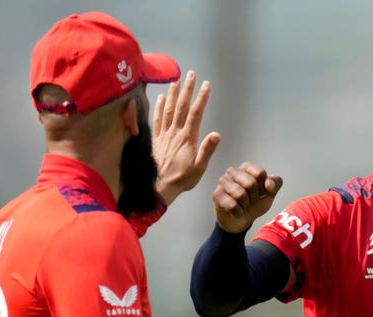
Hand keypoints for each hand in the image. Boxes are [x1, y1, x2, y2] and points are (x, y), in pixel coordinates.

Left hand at [152, 70, 220, 205]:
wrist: (158, 187)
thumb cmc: (182, 179)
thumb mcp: (199, 168)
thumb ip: (207, 150)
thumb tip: (216, 134)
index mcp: (187, 138)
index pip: (195, 113)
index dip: (201, 98)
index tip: (206, 85)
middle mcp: (175, 133)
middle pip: (181, 106)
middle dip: (187, 89)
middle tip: (191, 74)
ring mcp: (164, 135)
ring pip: (168, 109)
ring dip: (172, 93)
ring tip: (176, 80)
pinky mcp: (156, 139)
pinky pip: (156, 119)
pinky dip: (158, 107)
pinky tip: (160, 97)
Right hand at [213, 162, 282, 232]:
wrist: (241, 220)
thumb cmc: (255, 203)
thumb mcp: (270, 194)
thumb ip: (276, 184)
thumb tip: (269, 183)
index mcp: (247, 167)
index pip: (260, 173)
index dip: (264, 188)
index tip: (260, 193)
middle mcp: (233, 171)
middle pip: (251, 183)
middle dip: (254, 197)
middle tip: (250, 200)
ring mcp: (223, 182)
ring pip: (240, 194)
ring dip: (245, 205)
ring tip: (242, 205)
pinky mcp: (216, 194)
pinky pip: (232, 205)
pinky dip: (238, 213)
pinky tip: (236, 211)